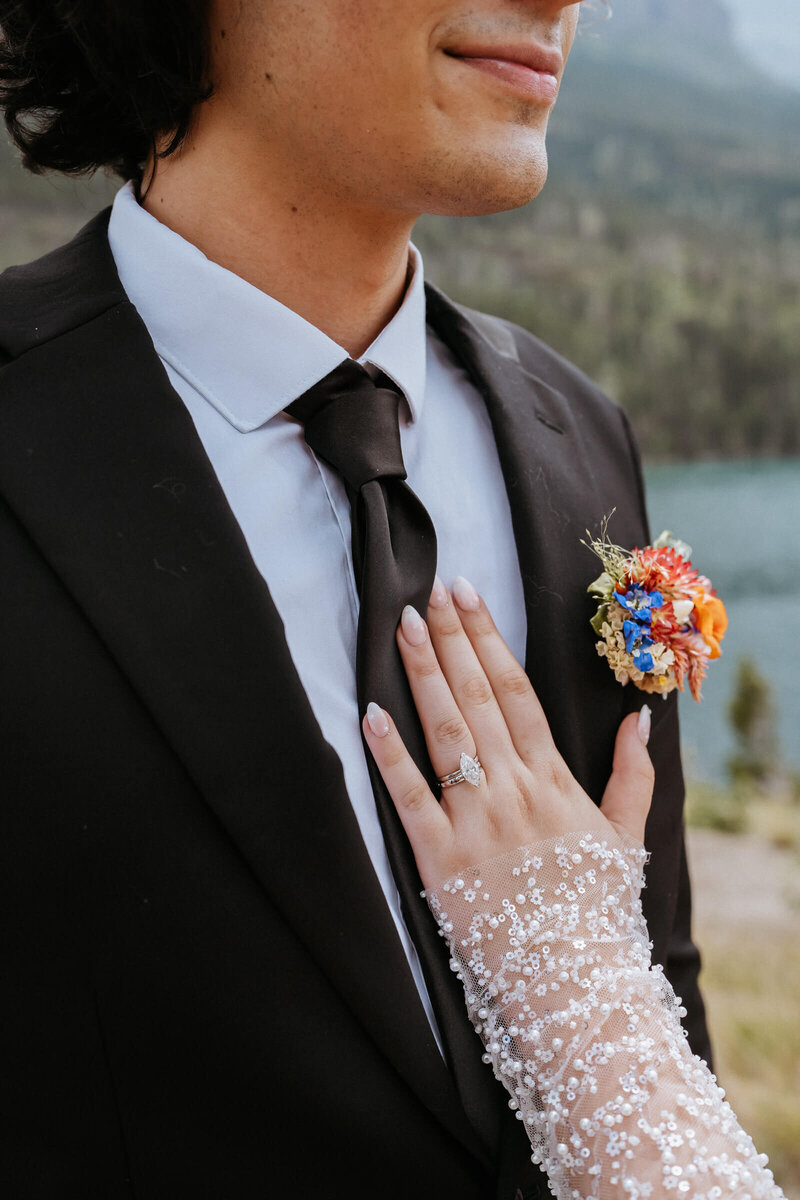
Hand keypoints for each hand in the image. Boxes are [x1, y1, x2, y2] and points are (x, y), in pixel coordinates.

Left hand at [362, 576, 653, 891]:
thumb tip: (640, 719)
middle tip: (431, 590)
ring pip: (445, 731)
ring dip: (422, 674)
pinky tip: (369, 714)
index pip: (516, 691)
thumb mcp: (626, 837)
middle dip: (452, 638)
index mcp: (553, 779)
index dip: (488, 638)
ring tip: (404, 627)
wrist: (573, 983)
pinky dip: (389, 754)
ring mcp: (476, 821)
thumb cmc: (595, 909)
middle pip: (478, 696)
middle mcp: (513, 789)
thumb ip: (634, 775)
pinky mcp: (439, 858)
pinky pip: (411, 796)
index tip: (469, 596)